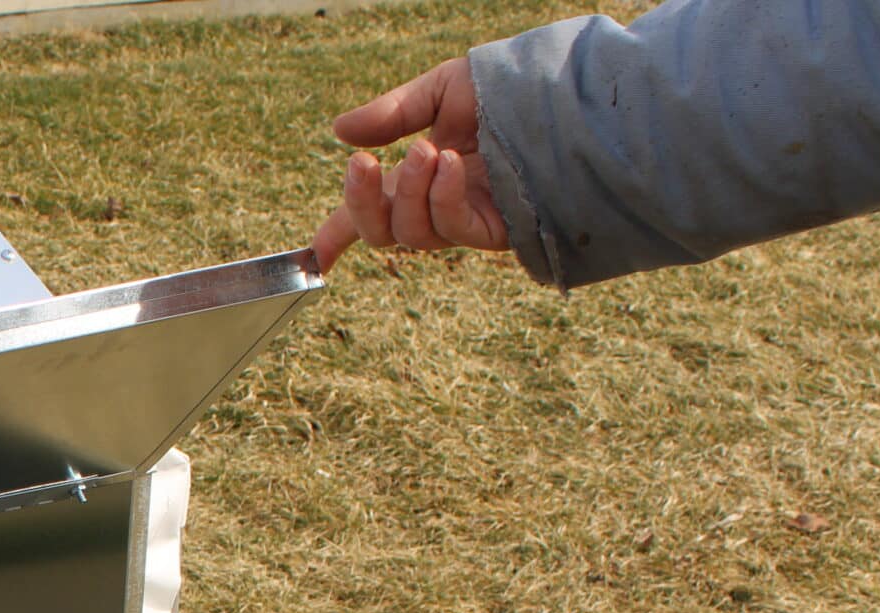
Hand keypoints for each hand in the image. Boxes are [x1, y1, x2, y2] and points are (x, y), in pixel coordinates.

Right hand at [311, 57, 509, 268]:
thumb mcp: (441, 90)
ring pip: (411, 234)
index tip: (314, 256)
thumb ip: (393, 114)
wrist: (565, 93)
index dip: (337, 236)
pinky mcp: (494, 228)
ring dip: (409, 193)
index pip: (371, 213)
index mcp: (419, 177)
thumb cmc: (509, 89)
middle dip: (361, 203)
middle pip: (382, 233)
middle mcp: (437, 204)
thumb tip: (339, 131)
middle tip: (363, 163)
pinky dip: (442, 198)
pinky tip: (451, 163)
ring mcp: (465, 219)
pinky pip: (452, 229)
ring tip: (428, 150)